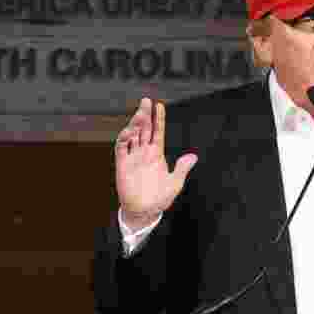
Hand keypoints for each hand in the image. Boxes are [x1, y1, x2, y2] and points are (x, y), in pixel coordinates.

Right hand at [115, 97, 197, 230]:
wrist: (144, 212)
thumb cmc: (159, 198)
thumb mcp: (175, 183)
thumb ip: (182, 169)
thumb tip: (193, 157)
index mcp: (156, 154)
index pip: (157, 132)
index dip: (158, 119)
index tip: (159, 106)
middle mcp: (144, 153)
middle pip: (144, 129)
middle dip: (145, 115)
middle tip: (147, 101)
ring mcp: (132, 157)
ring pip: (132, 135)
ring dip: (135, 123)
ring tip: (140, 113)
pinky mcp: (122, 165)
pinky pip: (121, 148)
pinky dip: (124, 138)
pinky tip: (129, 131)